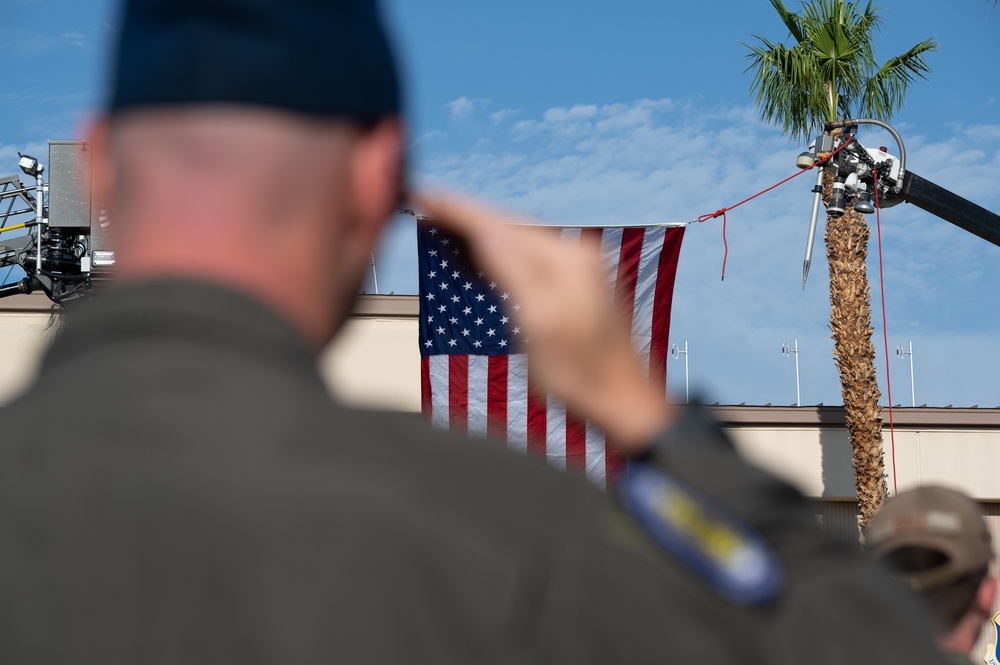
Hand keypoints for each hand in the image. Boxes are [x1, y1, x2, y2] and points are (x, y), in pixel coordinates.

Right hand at [416, 192, 673, 452]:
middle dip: (464, 215)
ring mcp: (578, 267)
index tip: (423, 196)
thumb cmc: (582, 374)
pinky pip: (527, 255)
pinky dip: (497, 251)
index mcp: (566, 259)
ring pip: (515, 238)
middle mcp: (575, 254)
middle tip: (423, 204)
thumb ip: (511, 272)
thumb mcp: (537, 323)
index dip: (457, 210)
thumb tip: (482, 232)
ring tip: (440, 224)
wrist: (622, 401)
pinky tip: (477, 254)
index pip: (498, 224)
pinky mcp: (575, 284)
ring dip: (478, 231)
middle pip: (507, 224)